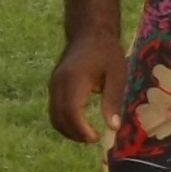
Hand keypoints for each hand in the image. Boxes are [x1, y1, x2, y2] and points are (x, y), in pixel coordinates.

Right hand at [49, 27, 128, 145]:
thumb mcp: (117, 75)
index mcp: (75, 79)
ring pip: (53, 115)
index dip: (81, 129)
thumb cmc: (107, 53)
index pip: (71, 111)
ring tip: (87, 134)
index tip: (96, 137)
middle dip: (75, 134)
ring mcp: (53, 84)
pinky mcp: (53, 85)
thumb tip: (113, 127)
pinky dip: (64, 121)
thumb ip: (112, 101)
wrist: (88, 33)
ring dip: (68, 130)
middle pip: (59, 117)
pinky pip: (54, 109)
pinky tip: (80, 123)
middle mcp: (59, 83)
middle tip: (94, 138)